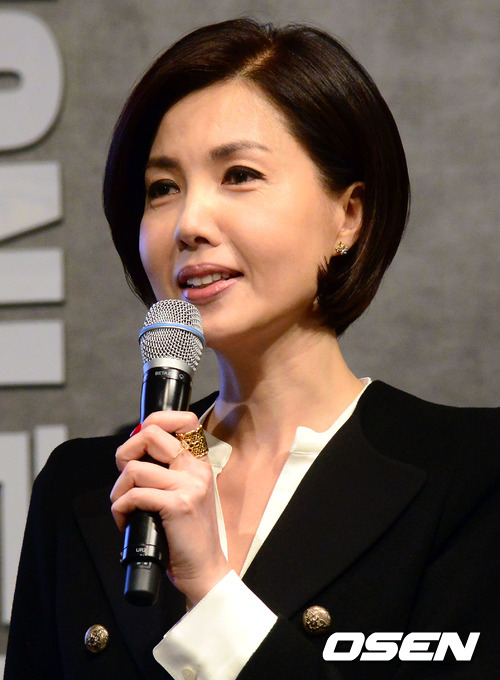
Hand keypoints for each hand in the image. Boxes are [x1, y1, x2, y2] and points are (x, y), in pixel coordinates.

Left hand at [110, 411, 230, 604]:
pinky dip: (120, 509)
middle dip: (125, 453)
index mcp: (200, 462)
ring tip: (124, 507)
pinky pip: (134, 496)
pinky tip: (126, 521)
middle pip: (151, 434)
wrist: (205, 570)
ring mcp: (189, 486)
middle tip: (125, 474)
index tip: (140, 442)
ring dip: (118, 491)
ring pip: (135, 469)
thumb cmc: (188, 534)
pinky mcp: (178, 506)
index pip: (183, 419)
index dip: (155, 421)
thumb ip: (168, 471)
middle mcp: (196, 469)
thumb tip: (133, 454)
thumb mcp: (187, 493)